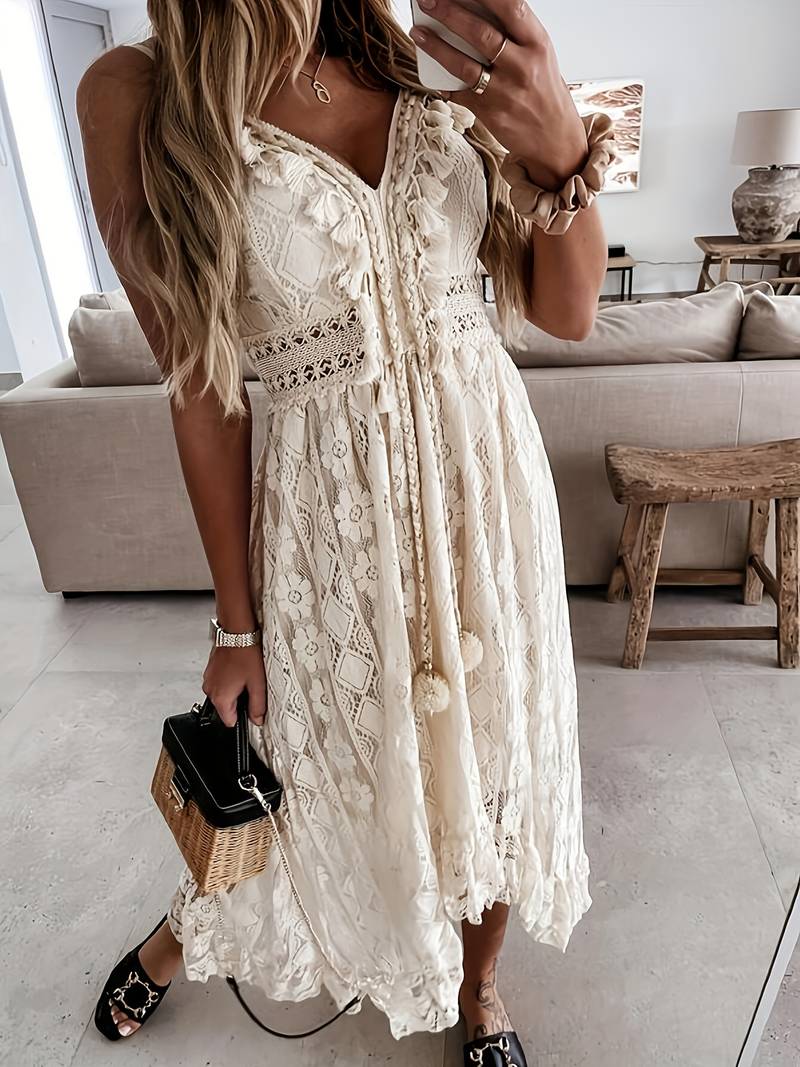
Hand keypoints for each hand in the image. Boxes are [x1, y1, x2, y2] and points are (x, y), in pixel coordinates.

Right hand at [202, 643, 266, 727]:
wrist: (236, 631)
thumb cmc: (245, 654)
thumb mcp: (258, 683)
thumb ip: (257, 706)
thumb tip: (257, 720)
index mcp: (220, 698)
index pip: (230, 722)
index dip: (243, 717)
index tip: (251, 708)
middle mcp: (210, 690)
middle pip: (226, 707)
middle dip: (239, 700)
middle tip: (251, 685)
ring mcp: (208, 679)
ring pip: (224, 694)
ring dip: (234, 689)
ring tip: (246, 674)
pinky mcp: (210, 670)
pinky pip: (221, 682)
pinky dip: (229, 679)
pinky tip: (239, 668)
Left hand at [409, 0, 588, 190]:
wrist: (555, 138)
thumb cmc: (543, 91)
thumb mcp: (539, 55)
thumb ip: (513, 34)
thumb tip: (473, 12)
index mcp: (538, 43)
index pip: (511, 7)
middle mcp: (523, 66)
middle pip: (480, 33)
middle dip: (449, 13)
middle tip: (428, 1)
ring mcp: (506, 92)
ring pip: (464, 65)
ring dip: (436, 47)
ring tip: (419, 33)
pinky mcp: (491, 114)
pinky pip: (460, 93)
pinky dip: (445, 82)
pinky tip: (435, 73)